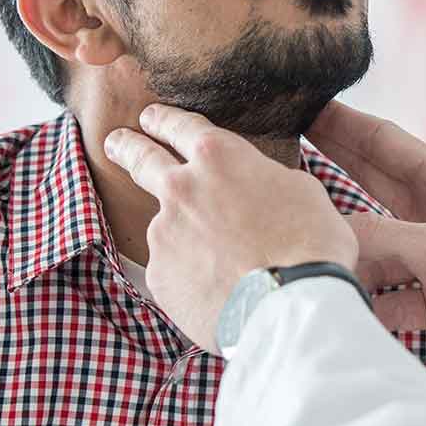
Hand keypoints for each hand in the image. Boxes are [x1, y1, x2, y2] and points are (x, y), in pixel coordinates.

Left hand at [105, 105, 357, 352]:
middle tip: (116, 142)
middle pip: (141, 158)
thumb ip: (264, 180)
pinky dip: (188, 274)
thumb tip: (256, 188)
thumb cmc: (309, 246)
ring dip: (182, 234)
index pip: (180, 126)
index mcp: (218, 159)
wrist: (289, 307)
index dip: (164, 119)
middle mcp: (181, 189)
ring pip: (166, 225)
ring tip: (219, 260)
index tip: (151, 118)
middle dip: (126, 146)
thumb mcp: (302, 191)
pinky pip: (172, 269)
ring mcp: (163, 234)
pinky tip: (215, 288)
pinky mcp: (159, 276)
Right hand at [307, 101, 425, 399]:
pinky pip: (385, 295)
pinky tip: (330, 299)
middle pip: (374, 185)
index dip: (344, 124)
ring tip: (289, 231)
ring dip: (340, 242)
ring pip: (374, 245)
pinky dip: (361, 299)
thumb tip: (319, 238)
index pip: (387, 143)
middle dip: (329, 168)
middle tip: (279, 152)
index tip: (302, 104)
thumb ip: (379, 240)